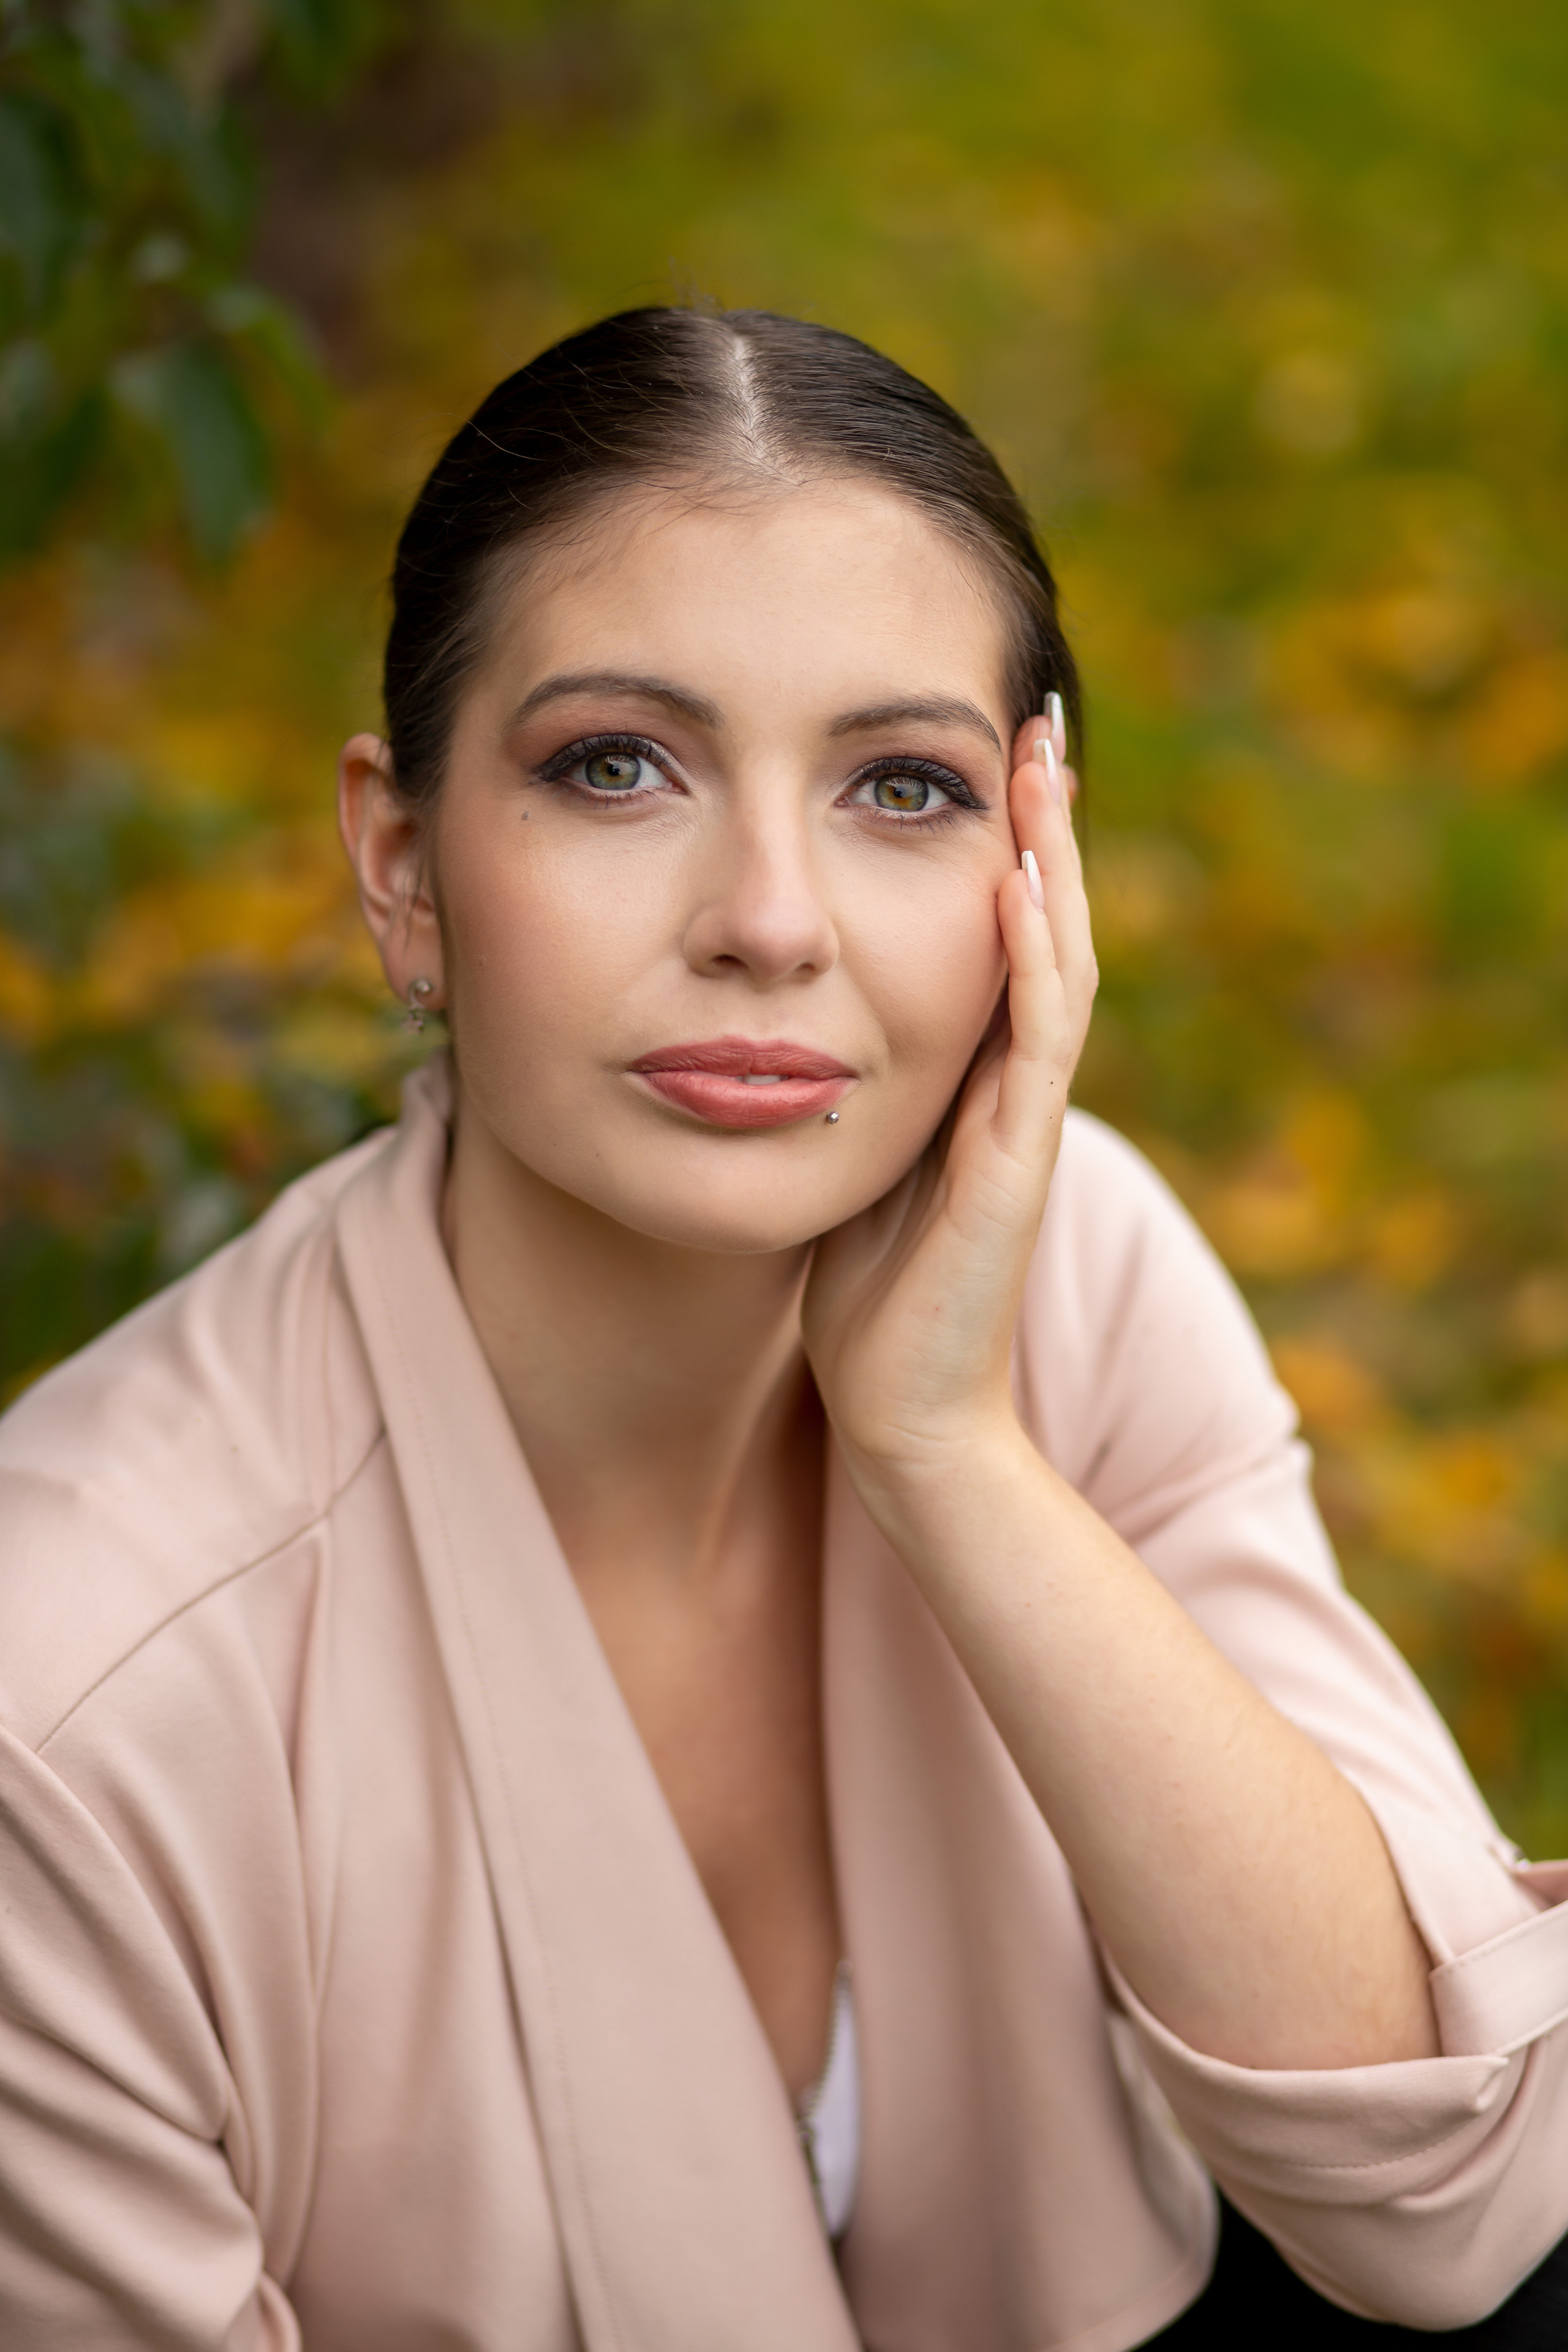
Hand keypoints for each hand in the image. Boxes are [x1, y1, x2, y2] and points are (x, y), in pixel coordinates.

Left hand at [802, 721, 1096, 1487]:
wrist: (908, 1418)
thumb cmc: (870, 1303)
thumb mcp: (849, 1160)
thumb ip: (848, 1088)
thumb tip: (790, 1021)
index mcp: (973, 1082)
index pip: (1000, 938)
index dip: (1003, 846)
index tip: (978, 752)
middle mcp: (1012, 1088)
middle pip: (1045, 926)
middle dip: (1041, 821)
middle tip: (1034, 715)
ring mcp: (1024, 1123)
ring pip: (1059, 963)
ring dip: (1052, 860)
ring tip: (1041, 761)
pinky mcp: (1015, 1166)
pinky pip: (1036, 1043)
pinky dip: (1032, 959)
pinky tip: (1017, 883)